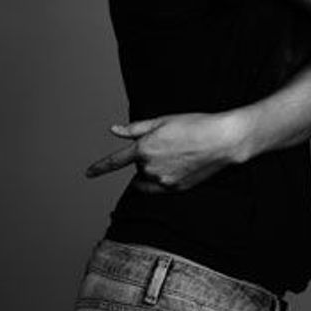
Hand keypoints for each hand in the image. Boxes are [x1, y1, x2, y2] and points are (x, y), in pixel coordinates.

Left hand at [85, 111, 244, 192]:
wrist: (221, 140)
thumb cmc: (194, 125)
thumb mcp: (163, 121)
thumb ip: (136, 129)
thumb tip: (115, 130)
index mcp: (144, 149)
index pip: (116, 161)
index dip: (100, 167)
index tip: (88, 173)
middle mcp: (150, 168)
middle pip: (138, 166)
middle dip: (146, 157)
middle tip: (168, 143)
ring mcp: (163, 181)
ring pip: (148, 178)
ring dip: (154, 169)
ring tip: (177, 153)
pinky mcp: (176, 189)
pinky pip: (160, 187)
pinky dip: (164, 178)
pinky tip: (181, 165)